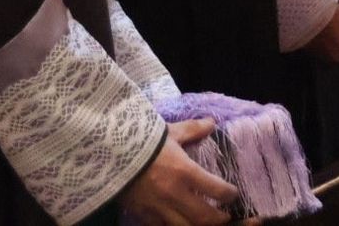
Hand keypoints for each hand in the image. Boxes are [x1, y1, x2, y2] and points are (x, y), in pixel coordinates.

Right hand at [119, 118, 237, 224]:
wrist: (106, 151)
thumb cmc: (140, 139)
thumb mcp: (169, 132)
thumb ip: (193, 129)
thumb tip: (212, 123)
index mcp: (185, 172)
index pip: (218, 190)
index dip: (230, 194)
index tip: (233, 193)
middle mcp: (175, 195)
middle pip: (206, 218)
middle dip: (221, 219)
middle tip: (225, 214)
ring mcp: (158, 209)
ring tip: (206, 222)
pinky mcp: (144, 216)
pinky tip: (180, 222)